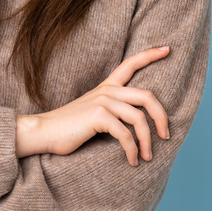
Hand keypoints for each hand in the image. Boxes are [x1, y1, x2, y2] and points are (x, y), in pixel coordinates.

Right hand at [19, 46, 170, 165]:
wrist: (44, 131)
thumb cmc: (69, 127)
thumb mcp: (93, 112)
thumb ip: (112, 110)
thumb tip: (136, 123)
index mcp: (106, 87)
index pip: (130, 63)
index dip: (150, 55)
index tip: (167, 49)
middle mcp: (107, 91)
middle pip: (147, 96)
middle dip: (162, 117)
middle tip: (165, 136)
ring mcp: (103, 102)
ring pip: (139, 119)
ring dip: (147, 141)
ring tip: (148, 157)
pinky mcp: (98, 116)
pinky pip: (125, 135)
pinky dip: (132, 150)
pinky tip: (132, 161)